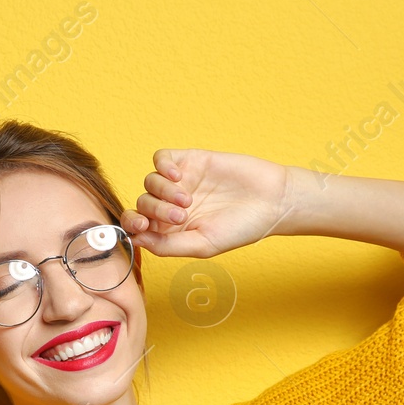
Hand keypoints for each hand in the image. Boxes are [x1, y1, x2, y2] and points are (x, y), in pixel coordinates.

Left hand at [120, 149, 291, 258]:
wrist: (271, 201)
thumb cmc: (240, 228)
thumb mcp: (202, 245)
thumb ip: (167, 245)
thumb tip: (135, 240)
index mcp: (170, 230)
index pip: (137, 226)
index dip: (132, 225)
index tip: (142, 226)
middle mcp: (170, 206)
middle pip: (142, 204)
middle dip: (155, 211)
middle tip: (181, 215)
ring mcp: (179, 182)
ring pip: (150, 182)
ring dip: (163, 192)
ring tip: (188, 200)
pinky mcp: (190, 161)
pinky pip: (162, 158)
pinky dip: (163, 165)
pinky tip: (178, 176)